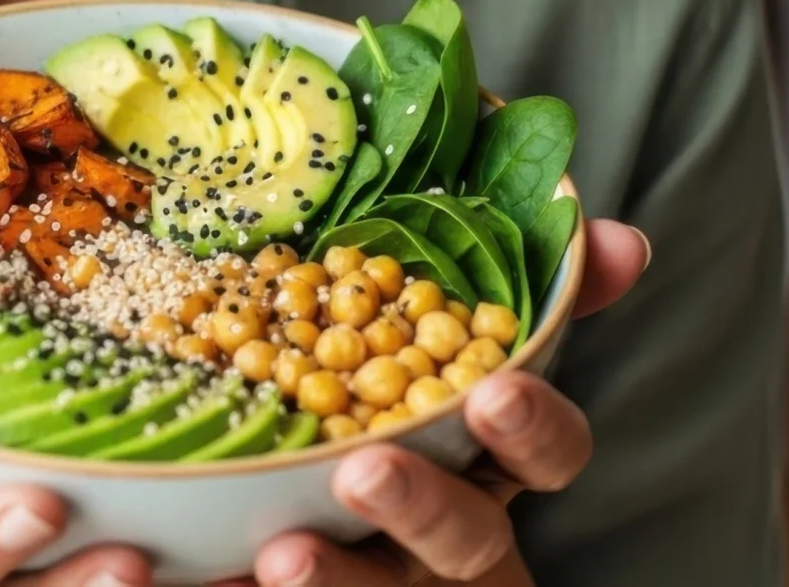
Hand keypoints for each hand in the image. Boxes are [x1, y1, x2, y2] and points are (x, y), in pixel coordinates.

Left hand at [219, 219, 653, 586]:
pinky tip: (168, 568)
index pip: (548, 453)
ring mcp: (376, 576)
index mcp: (489, 457)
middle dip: (423, 509)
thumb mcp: (453, 337)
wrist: (296, 503)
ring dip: (332, 580)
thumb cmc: (401, 400)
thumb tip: (621, 237)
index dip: (532, 427)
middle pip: (462, 540)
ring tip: (281, 553)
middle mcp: (446, 531)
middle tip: (368, 469)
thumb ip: (531, 289)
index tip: (495, 390)